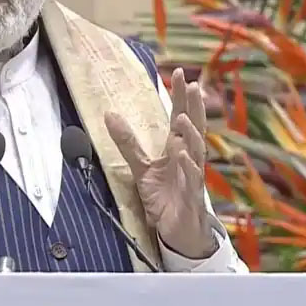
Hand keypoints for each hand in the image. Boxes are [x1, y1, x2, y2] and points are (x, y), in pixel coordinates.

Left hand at [105, 68, 216, 258]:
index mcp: (178, 148)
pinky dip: (188, 166)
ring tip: (183, 118)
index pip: (181, 116)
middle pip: (193, 127)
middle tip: (192, 85)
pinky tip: (183, 154)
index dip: (180, 96)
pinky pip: (192, 179)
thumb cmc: (164, 197)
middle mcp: (188, 157)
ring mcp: (192, 175)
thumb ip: (127, 142)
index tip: (177, 73)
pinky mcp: (191, 195)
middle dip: (193, 107)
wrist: (177, 231)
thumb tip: (109, 114)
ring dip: (190, 134)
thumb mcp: (140, 167)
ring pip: (195, 151)